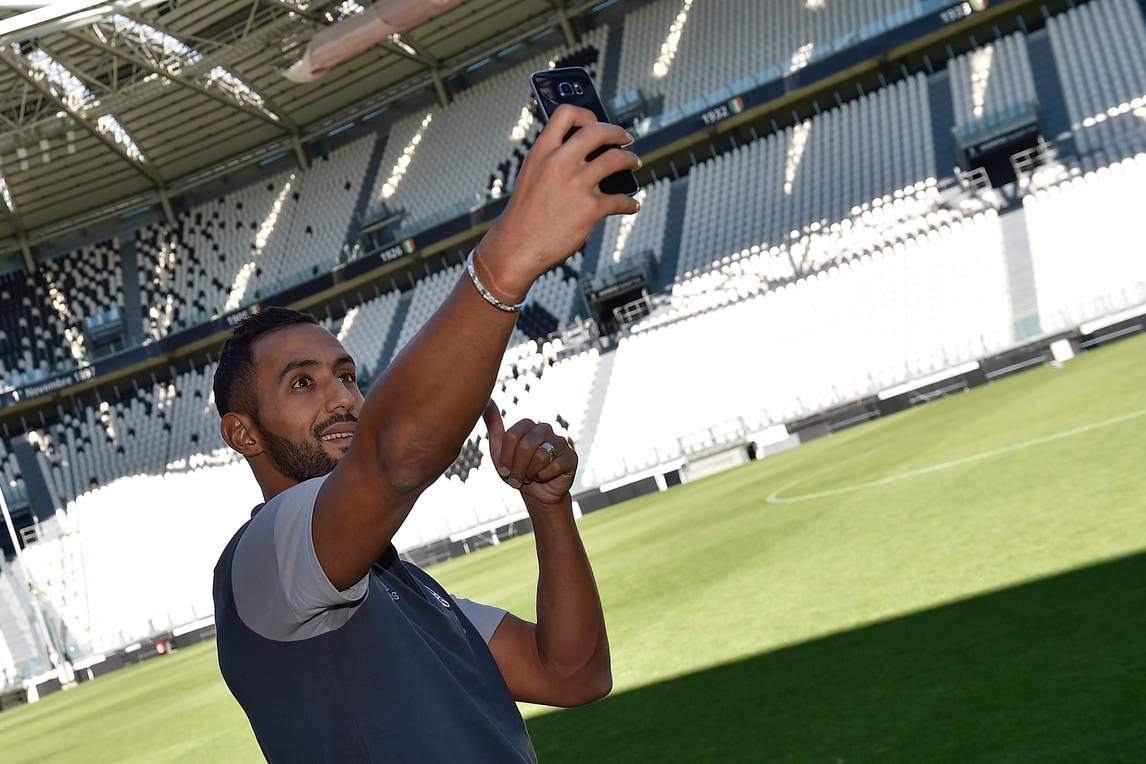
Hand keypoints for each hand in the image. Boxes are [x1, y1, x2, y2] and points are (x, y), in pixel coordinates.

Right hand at [474, 104, 641, 298]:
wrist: (516, 247)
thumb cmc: (524, 215)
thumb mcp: (531, 176)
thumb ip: (552, 159)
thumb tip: (585, 153)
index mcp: (542, 152)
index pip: (566, 114)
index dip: (586, 113)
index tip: (596, 120)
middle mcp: (560, 163)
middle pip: (598, 131)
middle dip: (618, 133)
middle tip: (626, 139)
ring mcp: (577, 185)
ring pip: (616, 160)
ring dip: (631, 160)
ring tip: (634, 163)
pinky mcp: (590, 209)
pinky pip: (621, 200)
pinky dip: (630, 204)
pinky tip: (632, 205)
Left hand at [483, 400, 575, 506]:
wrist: (537, 493)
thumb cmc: (517, 471)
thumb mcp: (499, 451)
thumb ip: (493, 427)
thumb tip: (487, 401)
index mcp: (527, 425)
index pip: (512, 436)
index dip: (506, 458)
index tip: (503, 471)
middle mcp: (544, 429)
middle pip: (526, 446)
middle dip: (518, 468)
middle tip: (516, 479)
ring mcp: (560, 441)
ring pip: (541, 456)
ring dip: (531, 473)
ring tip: (531, 478)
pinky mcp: (571, 456)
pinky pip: (554, 466)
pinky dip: (545, 476)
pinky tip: (545, 477)